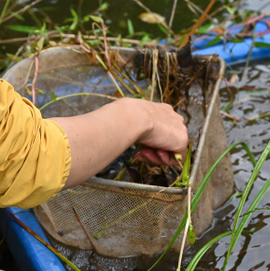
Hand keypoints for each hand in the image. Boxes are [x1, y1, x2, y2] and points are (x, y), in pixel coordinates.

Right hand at [51, 97, 188, 189]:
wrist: (128, 118)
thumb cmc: (116, 119)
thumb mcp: (118, 122)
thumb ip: (118, 129)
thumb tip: (89, 136)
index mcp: (158, 110)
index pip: (159, 130)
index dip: (149, 142)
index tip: (139, 148)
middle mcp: (170, 116)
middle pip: (167, 141)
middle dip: (154, 150)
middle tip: (142, 153)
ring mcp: (177, 128)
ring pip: (171, 151)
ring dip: (157, 156)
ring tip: (144, 153)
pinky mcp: (181, 139)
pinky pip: (177, 158)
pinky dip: (164, 160)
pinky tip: (152, 153)